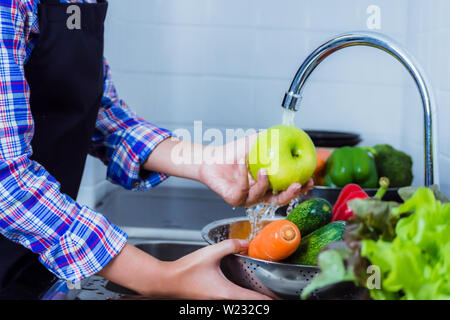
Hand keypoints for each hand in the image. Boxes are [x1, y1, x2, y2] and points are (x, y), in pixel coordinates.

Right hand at [162, 239, 271, 299]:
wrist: (166, 282)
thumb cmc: (185, 271)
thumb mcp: (210, 253)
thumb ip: (230, 246)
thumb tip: (245, 242)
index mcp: (227, 293)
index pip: (256, 301)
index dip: (271, 300)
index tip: (281, 298)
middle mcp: (224, 302)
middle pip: (250, 306)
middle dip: (264, 300)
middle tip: (276, 294)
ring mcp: (217, 303)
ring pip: (240, 305)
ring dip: (251, 299)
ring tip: (262, 292)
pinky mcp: (211, 301)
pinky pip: (231, 302)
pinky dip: (240, 297)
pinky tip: (241, 289)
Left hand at [199, 134, 313, 206]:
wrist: (212, 157)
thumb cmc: (234, 152)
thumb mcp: (257, 143)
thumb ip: (273, 139)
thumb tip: (293, 133)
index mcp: (268, 185)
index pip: (287, 190)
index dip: (300, 189)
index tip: (310, 181)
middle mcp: (259, 194)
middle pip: (278, 201)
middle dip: (290, 195)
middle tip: (296, 185)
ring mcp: (246, 199)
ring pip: (260, 197)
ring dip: (264, 184)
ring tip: (264, 170)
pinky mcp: (234, 199)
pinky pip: (242, 189)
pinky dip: (243, 175)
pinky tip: (243, 163)